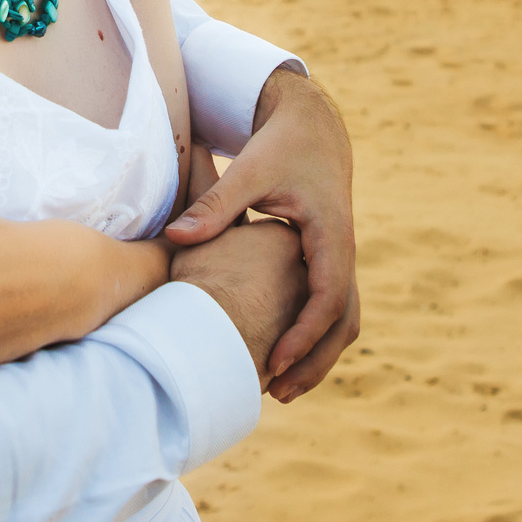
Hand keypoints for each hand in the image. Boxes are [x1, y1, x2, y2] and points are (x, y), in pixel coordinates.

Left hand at [165, 69, 359, 399]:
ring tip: (281, 390)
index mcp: (330, 232)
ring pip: (344, 322)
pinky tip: (283, 360)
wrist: (314, 127)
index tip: (274, 360)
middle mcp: (343, 250)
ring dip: (318, 357)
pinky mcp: (329, 262)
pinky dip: (315, 339)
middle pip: (344, 321)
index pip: (327, 295)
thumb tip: (177, 237)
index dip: (303, 333)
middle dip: (315, 361)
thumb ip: (215, 204)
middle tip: (277, 393)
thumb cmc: (281, 146)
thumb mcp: (250, 169)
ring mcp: (340, 259)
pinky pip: (332, 310)